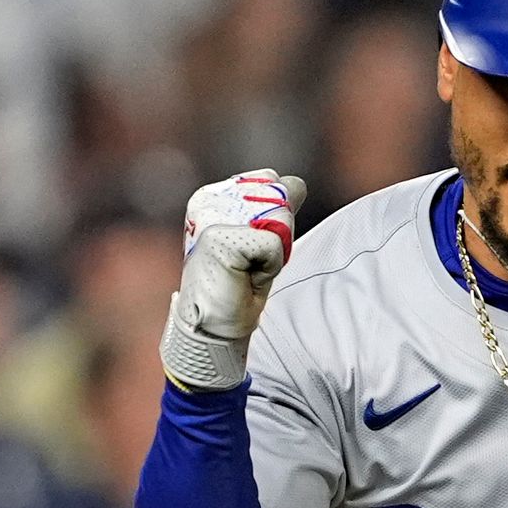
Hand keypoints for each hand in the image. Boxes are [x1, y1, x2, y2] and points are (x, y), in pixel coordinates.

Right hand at [161, 169, 301, 390]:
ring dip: (275, 253)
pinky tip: (245, 280)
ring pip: (279, 217)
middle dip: (279, 234)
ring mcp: (211, 215)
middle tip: (251, 263)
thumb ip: (277, 210)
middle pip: (280, 194)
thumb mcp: (262, 241)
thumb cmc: (237, 287)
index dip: (278, 216)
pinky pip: (274, 244)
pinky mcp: (218, 236)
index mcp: (215, 194)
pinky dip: (270, 267)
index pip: (271, 179)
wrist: (214, 328)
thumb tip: (297, 183)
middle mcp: (210, 198)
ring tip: (247, 271)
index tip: (252, 248)